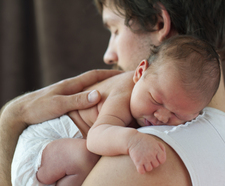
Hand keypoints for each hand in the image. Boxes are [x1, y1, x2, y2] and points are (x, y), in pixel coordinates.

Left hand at [1, 69, 120, 125]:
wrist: (20, 112)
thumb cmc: (38, 108)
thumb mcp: (58, 104)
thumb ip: (77, 100)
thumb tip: (99, 94)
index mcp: (72, 84)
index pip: (94, 75)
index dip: (109, 74)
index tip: (123, 74)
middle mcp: (71, 86)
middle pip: (93, 79)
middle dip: (108, 79)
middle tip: (121, 82)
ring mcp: (68, 92)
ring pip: (89, 87)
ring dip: (101, 87)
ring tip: (112, 91)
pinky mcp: (65, 99)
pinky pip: (83, 94)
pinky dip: (92, 95)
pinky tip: (95, 101)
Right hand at [128, 133, 165, 173]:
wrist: (132, 139)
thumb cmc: (144, 140)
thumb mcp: (154, 141)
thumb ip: (161, 147)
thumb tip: (164, 153)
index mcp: (156, 149)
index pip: (162, 160)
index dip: (159, 160)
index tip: (155, 157)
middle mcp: (151, 154)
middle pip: (156, 165)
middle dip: (152, 162)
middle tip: (148, 157)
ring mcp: (144, 158)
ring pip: (149, 169)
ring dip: (147, 166)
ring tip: (144, 161)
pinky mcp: (137, 162)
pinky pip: (142, 171)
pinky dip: (141, 170)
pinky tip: (140, 165)